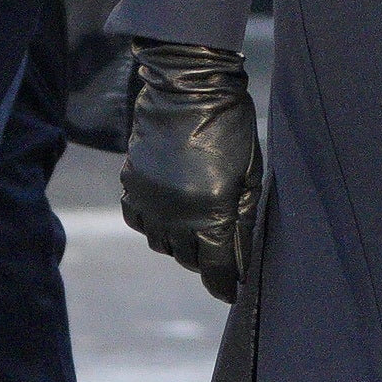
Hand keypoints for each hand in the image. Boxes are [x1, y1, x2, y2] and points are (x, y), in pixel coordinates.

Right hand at [120, 40, 262, 303]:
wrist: (188, 88)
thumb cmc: (231, 126)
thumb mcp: (250, 174)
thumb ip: (244, 217)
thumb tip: (244, 255)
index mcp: (211, 213)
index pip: (217, 268)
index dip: (226, 285)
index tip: (233, 293)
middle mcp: (175, 214)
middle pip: (188, 258)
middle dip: (207, 260)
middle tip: (222, 252)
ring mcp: (150, 201)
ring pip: (162, 244)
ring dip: (180, 243)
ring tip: (197, 228)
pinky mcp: (132, 184)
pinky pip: (138, 221)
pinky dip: (153, 224)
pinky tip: (169, 212)